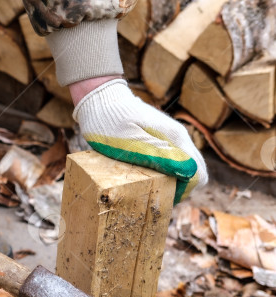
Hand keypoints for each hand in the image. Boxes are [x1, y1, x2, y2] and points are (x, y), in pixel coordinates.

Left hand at [73, 79, 207, 203]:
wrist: (99, 99)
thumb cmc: (108, 120)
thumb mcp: (128, 140)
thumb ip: (157, 154)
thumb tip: (188, 171)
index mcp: (176, 139)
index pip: (197, 174)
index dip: (183, 192)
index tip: (159, 198)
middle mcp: (178, 138)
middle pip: (194, 173)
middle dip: (178, 190)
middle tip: (151, 196)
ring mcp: (170, 138)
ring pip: (183, 168)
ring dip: (170, 182)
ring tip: (146, 188)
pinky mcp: (160, 140)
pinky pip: (170, 162)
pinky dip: (162, 174)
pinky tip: (143, 177)